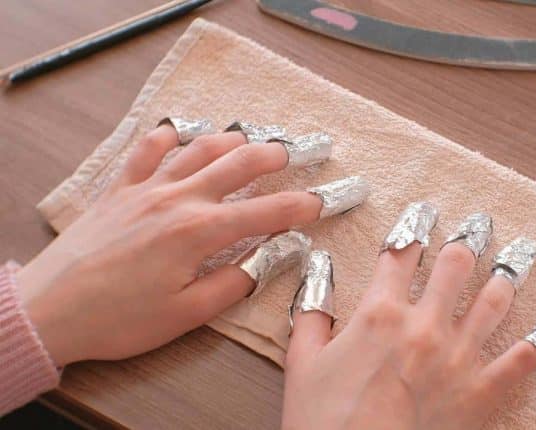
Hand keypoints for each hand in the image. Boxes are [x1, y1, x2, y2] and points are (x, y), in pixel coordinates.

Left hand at [17, 125, 324, 365]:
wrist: (50, 309)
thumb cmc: (118, 318)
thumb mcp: (186, 315)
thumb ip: (233, 283)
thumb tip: (268, 260)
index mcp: (199, 232)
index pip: (265, 212)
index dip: (301, 205)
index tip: (324, 200)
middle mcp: (178, 200)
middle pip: (238, 164)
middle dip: (276, 155)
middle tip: (300, 151)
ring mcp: (146, 189)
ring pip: (198, 148)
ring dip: (230, 140)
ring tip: (251, 138)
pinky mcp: (119, 190)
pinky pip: (145, 151)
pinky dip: (165, 137)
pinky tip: (177, 132)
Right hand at [282, 239, 535, 428]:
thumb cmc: (327, 425)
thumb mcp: (303, 365)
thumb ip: (311, 314)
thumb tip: (318, 272)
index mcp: (379, 314)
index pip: (400, 254)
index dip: (413, 226)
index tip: (423, 213)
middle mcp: (425, 325)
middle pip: (455, 265)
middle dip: (467, 241)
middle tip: (477, 227)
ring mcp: (460, 357)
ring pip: (495, 299)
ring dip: (508, 273)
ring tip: (518, 257)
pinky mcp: (485, 392)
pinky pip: (527, 356)